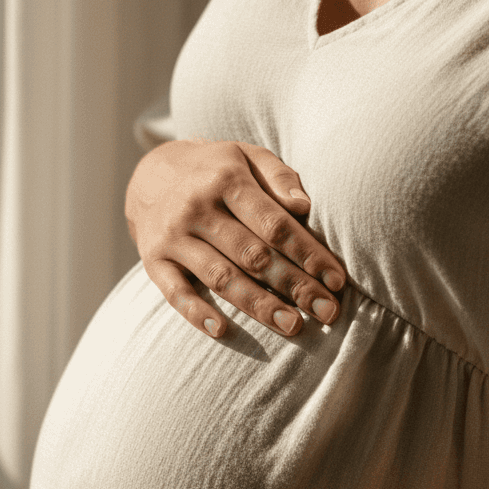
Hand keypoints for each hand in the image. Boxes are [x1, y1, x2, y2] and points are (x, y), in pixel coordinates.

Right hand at [125, 138, 346, 337]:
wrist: (151, 176)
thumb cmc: (216, 171)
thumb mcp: (248, 157)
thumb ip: (280, 177)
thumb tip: (305, 207)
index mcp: (226, 180)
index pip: (275, 224)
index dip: (308, 254)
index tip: (336, 281)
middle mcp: (197, 208)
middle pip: (253, 256)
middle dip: (294, 286)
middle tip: (327, 312)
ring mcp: (173, 237)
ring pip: (221, 278)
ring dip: (258, 306)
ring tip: (292, 326)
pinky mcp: (154, 261)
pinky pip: (175, 292)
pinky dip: (196, 313)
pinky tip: (222, 331)